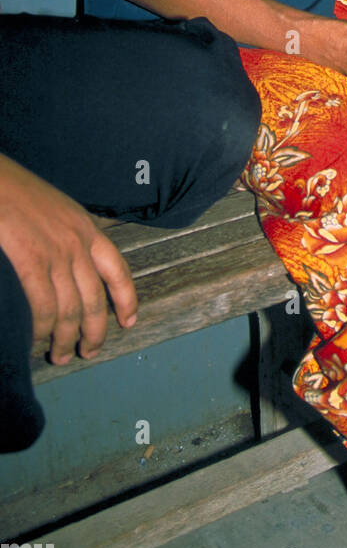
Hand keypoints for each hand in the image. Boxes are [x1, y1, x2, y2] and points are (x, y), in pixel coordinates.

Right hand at [0, 155, 137, 364]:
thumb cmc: (15, 191)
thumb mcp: (53, 210)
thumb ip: (63, 237)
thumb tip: (63, 270)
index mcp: (85, 227)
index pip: (117, 269)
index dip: (127, 299)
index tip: (129, 321)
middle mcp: (77, 241)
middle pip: (95, 299)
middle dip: (94, 332)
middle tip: (88, 353)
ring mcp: (55, 251)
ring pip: (71, 309)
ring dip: (66, 338)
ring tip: (61, 355)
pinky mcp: (31, 259)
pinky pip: (43, 306)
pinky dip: (41, 329)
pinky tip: (36, 340)